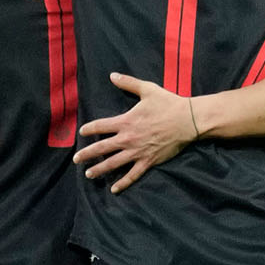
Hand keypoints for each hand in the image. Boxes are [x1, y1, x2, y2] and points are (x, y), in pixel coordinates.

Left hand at [73, 73, 198, 194]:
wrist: (188, 120)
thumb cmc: (168, 103)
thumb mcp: (147, 89)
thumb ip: (128, 83)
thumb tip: (112, 75)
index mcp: (126, 121)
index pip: (101, 126)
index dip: (89, 129)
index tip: (81, 133)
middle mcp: (128, 138)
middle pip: (102, 148)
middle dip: (87, 154)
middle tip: (76, 159)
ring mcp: (137, 152)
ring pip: (113, 164)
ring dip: (99, 170)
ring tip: (89, 174)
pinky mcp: (148, 161)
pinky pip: (133, 175)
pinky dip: (123, 183)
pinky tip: (114, 189)